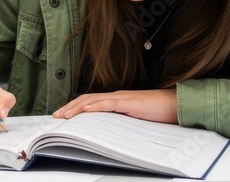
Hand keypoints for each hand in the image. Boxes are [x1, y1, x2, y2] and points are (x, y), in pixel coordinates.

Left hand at [54, 89, 177, 123]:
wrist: (174, 105)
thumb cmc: (156, 113)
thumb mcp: (133, 119)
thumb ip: (119, 121)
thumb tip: (104, 132)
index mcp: (115, 100)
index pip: (90, 102)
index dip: (74, 107)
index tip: (62, 115)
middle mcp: (115, 96)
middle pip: (87, 99)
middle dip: (70, 107)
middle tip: (56, 116)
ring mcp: (122, 98)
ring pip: (94, 100)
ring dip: (77, 107)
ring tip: (65, 114)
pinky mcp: (130, 103)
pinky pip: (110, 103)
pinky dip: (96, 106)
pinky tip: (87, 110)